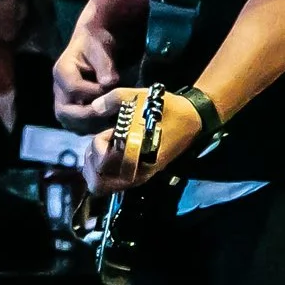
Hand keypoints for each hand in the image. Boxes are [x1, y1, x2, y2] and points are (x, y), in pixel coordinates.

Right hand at [53, 25, 123, 132]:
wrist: (93, 48)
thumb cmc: (96, 46)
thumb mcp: (101, 49)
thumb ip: (104, 65)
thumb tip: (108, 83)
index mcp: (61, 71)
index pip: (73, 88)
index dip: (94, 92)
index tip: (112, 87)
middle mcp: (58, 89)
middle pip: (64, 111)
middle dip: (88, 115)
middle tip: (110, 112)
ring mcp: (62, 102)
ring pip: (69, 122)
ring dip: (90, 125)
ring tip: (109, 119)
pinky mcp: (71, 111)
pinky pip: (76, 126)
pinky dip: (91, 128)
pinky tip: (107, 123)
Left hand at [78, 87, 202, 194]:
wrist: (192, 119)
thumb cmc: (166, 109)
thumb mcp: (139, 97)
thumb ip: (113, 99)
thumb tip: (95, 107)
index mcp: (137, 154)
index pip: (103, 166)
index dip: (98, 147)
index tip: (110, 132)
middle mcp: (137, 172)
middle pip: (98, 185)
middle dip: (92, 163)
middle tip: (100, 144)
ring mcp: (140, 177)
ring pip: (105, 187)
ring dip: (97, 168)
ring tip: (106, 147)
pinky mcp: (143, 176)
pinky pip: (115, 183)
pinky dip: (106, 172)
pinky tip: (112, 151)